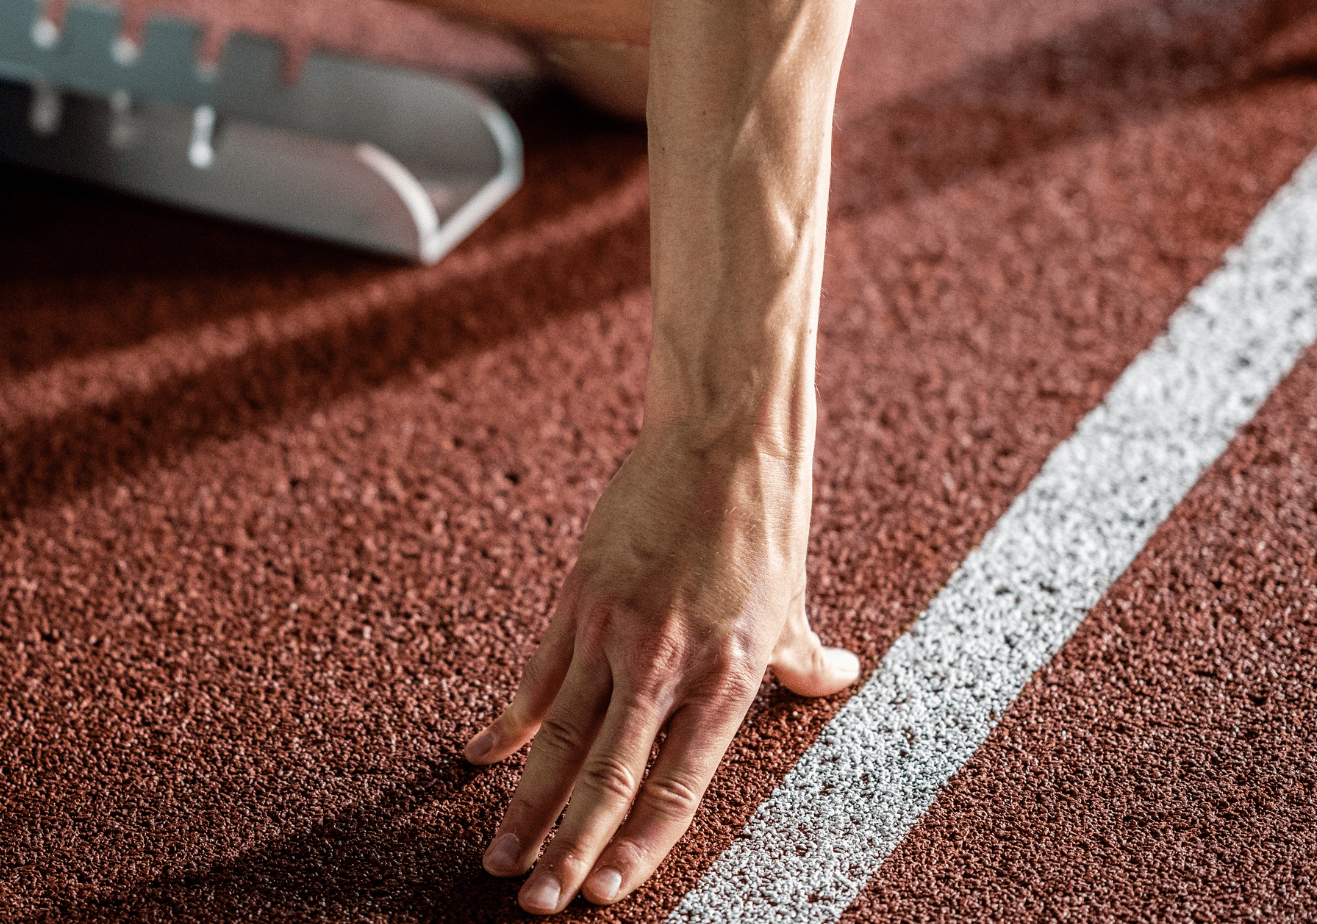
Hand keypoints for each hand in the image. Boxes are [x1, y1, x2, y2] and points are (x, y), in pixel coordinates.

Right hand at [461, 433, 860, 913]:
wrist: (724, 438)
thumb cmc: (765, 523)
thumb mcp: (792, 603)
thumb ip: (805, 659)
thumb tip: (838, 679)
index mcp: (726, 679)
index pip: (677, 787)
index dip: (637, 845)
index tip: (605, 893)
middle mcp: (667, 664)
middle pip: (606, 776)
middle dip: (567, 848)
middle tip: (534, 904)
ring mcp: (616, 629)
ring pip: (558, 737)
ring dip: (524, 803)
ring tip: (497, 856)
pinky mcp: (579, 594)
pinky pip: (536, 673)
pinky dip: (506, 721)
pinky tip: (478, 757)